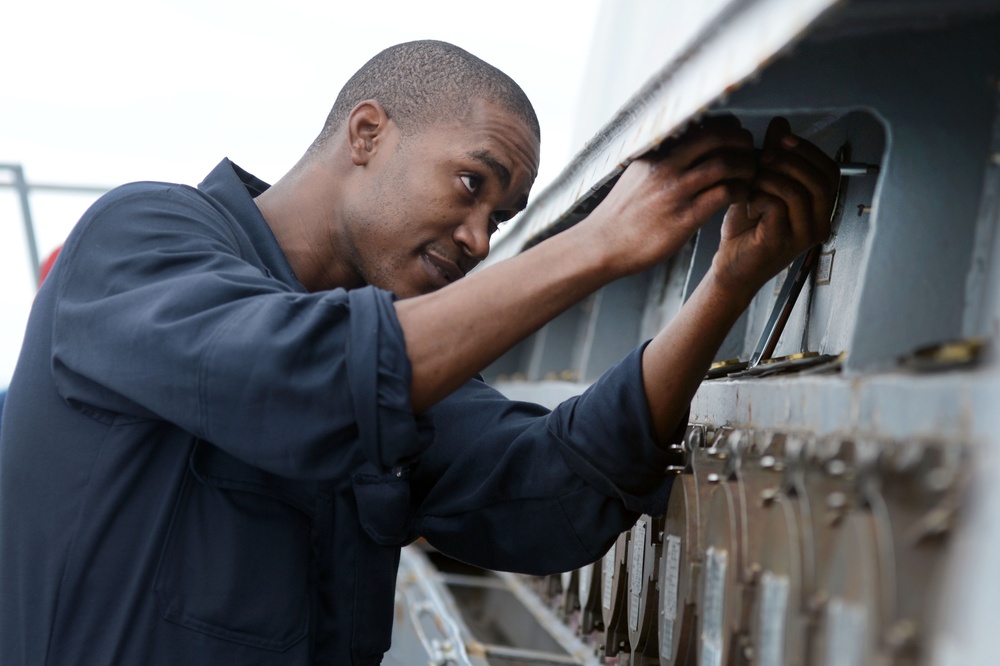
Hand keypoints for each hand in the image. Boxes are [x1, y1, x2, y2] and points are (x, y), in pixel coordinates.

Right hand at [582, 115, 755, 276]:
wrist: (601, 245)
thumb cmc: (620, 215)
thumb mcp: (636, 175)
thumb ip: (659, 159)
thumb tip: (679, 145)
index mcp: (656, 153)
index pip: (702, 125)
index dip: (727, 128)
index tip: (734, 138)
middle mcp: (667, 166)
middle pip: (719, 137)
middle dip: (742, 142)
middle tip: (750, 153)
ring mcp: (676, 191)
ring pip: (726, 164)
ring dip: (746, 168)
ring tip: (750, 176)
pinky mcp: (685, 217)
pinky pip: (724, 194)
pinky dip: (741, 192)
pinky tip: (742, 197)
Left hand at [713, 117, 839, 300]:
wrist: (729, 266)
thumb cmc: (746, 230)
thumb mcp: (761, 185)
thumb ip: (774, 157)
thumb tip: (781, 123)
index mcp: (820, 209)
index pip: (830, 171)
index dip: (808, 150)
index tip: (782, 138)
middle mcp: (818, 224)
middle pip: (821, 180)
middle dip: (790, 161)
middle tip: (764, 157)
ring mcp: (802, 236)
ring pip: (798, 191)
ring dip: (770, 178)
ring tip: (751, 181)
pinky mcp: (782, 242)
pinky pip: (777, 206)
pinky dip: (758, 195)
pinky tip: (747, 201)